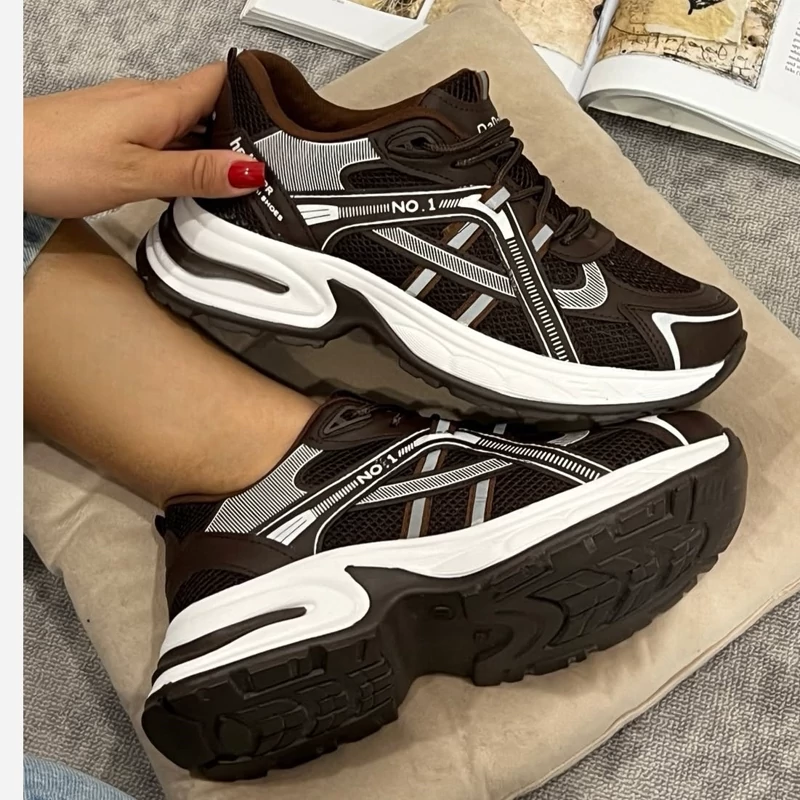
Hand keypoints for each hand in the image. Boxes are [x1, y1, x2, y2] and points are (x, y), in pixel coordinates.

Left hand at [24, 62, 264, 217]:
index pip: (223, 79)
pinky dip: (181, 158)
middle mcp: (148, 100)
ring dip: (208, 150)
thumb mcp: (139, 174)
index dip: (256, 90)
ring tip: (225, 183)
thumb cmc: (55, 160)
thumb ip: (195, 173)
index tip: (285, 111)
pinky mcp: (114, 130)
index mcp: (162, 102)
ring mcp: (130, 114)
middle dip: (238, 133)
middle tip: (262, 167)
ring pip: (186, 124)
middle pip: (209, 106)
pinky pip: (162, 137)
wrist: (3, 157)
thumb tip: (248, 170)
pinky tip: (180, 183)